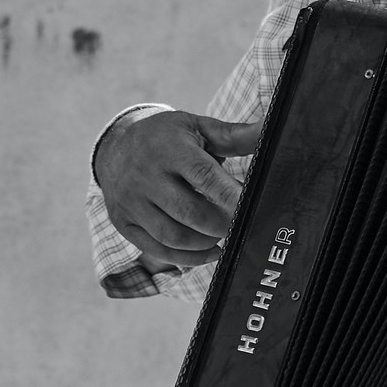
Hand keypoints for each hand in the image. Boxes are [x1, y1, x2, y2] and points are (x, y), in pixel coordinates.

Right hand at [94, 108, 264, 269]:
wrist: (114, 148)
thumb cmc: (166, 138)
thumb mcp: (196, 128)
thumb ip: (235, 135)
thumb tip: (271, 130)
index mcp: (169, 149)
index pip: (203, 177)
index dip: (230, 197)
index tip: (252, 207)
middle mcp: (146, 176)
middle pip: (190, 212)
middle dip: (222, 224)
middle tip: (239, 224)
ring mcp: (131, 202)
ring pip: (173, 236)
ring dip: (205, 243)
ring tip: (221, 234)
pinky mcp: (123, 223)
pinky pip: (157, 250)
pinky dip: (187, 258)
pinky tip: (208, 251)